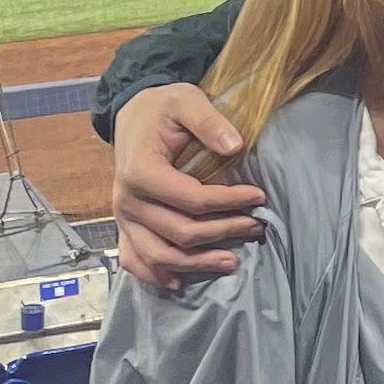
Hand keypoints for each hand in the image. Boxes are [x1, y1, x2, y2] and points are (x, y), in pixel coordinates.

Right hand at [112, 81, 262, 290]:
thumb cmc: (162, 108)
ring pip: (160, 254)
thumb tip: (236, 146)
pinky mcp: (125, 225)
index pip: (192, 199)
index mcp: (140, 171)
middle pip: (181, 232)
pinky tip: (177, 283)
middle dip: (224, 231)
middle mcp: (128, 200)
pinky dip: (153, 275)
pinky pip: (134, 259)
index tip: (259, 195)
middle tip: (256, 225)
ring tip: (232, 262)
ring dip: (197, 263)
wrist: (133, 113)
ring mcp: (124, 217)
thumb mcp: (186, 100)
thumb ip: (209, 121)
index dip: (229, 201)